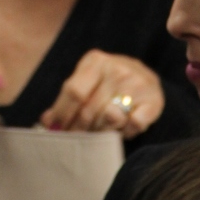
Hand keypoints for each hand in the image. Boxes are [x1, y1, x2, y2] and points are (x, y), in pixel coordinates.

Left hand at [39, 49, 164, 140]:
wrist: (146, 78)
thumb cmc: (108, 82)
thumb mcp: (87, 81)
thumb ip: (68, 98)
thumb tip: (47, 121)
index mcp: (96, 61)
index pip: (73, 91)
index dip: (62, 114)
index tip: (56, 130)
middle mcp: (117, 68)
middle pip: (89, 109)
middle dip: (78, 129)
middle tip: (74, 139)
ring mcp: (137, 84)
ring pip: (109, 119)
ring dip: (100, 132)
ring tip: (98, 131)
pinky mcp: (153, 101)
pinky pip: (133, 126)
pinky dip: (125, 133)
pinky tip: (121, 129)